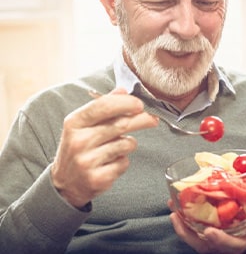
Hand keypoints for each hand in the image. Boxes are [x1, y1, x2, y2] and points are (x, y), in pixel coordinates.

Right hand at [51, 88, 158, 207]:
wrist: (65, 183)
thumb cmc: (77, 149)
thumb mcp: (82, 125)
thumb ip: (102, 106)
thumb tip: (122, 91)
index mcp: (74, 122)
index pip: (103, 106)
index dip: (126, 103)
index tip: (139, 104)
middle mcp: (79, 141)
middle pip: (120, 125)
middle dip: (141, 119)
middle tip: (152, 119)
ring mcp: (87, 161)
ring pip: (126, 144)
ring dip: (129, 143)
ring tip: (118, 146)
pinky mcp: (98, 178)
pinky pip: (124, 162)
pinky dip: (123, 160)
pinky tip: (111, 162)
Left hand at [169, 196, 245, 253]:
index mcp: (241, 242)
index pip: (230, 245)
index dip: (220, 239)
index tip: (209, 232)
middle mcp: (225, 246)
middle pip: (204, 245)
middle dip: (188, 232)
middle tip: (175, 216)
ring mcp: (215, 243)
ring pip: (195, 240)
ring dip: (181, 226)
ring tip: (172, 209)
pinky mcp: (209, 237)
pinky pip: (193, 233)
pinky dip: (183, 223)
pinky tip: (176, 209)